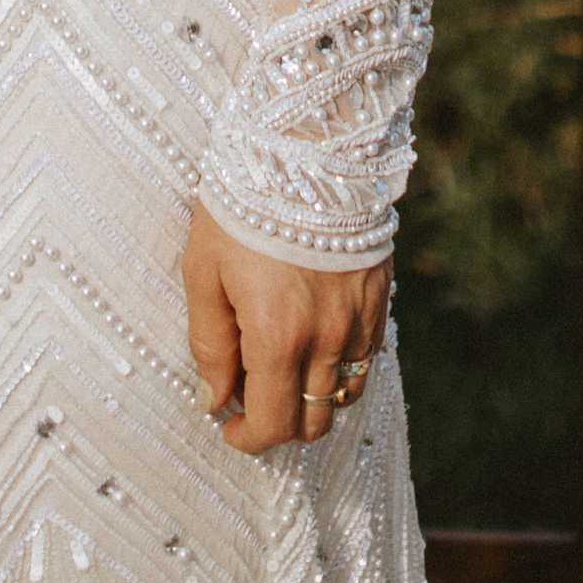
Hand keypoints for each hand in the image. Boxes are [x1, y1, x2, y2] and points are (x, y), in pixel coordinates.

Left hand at [182, 201, 389, 451]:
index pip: (273, 424)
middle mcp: (326, 338)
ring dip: (312, 397)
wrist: (304, 144)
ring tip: (281, 368)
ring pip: (344, 394)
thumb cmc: (241, 201)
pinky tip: (314, 339)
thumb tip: (213, 398)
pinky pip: (365, 357)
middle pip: (313, 420)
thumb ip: (209, 341)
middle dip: (280, 423)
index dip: (248, 438)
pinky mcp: (379, 298)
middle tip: (251, 396)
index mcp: (278, 336)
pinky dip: (340, 365)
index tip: (229, 426)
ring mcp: (359, 320)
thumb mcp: (203, 268)